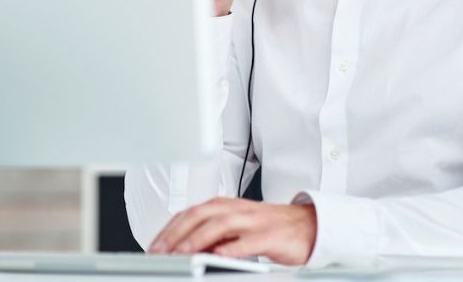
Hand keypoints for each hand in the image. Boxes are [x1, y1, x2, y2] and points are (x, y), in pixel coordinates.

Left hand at [148, 197, 316, 265]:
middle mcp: (237, 209)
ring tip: (182, 253)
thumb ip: (212, 236)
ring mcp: (254, 221)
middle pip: (201, 215)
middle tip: (161, 251)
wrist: (307, 225)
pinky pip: (248, 241)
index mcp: (226, 206)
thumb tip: (185, 249)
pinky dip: (232, 248)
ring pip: (221, 225)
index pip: (190, 213)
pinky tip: (218, 256)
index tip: (155, 246)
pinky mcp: (271, 235)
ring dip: (198, 239)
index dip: (170, 228)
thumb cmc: (269, 227)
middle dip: (177, 233)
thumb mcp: (236, 229)